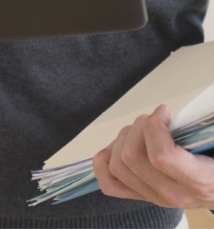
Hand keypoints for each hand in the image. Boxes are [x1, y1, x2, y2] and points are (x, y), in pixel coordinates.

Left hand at [93, 104, 213, 207]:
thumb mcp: (213, 142)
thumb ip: (199, 130)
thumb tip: (166, 111)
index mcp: (199, 182)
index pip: (161, 157)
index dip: (155, 126)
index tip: (165, 111)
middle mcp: (174, 195)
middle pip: (131, 156)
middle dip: (138, 127)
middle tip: (154, 119)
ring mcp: (155, 198)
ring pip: (117, 165)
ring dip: (123, 139)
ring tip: (141, 130)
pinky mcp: (142, 196)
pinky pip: (109, 184)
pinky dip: (106, 160)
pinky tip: (120, 144)